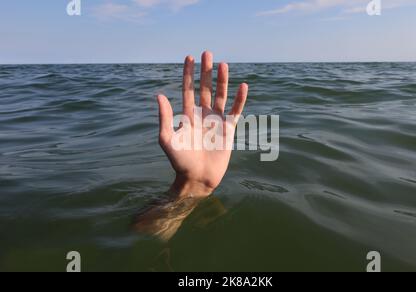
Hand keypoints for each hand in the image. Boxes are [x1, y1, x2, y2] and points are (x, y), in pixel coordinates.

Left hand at [157, 51, 247, 197]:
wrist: (197, 178)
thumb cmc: (180, 161)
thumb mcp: (167, 139)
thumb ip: (165, 117)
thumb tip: (160, 95)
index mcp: (188, 115)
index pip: (188, 90)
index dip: (189, 74)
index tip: (189, 58)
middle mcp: (203, 114)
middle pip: (205, 88)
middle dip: (206, 71)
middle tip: (207, 53)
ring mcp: (217, 120)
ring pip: (221, 95)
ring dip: (222, 80)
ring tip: (223, 64)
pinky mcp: (229, 129)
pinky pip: (235, 111)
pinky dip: (239, 99)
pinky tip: (242, 86)